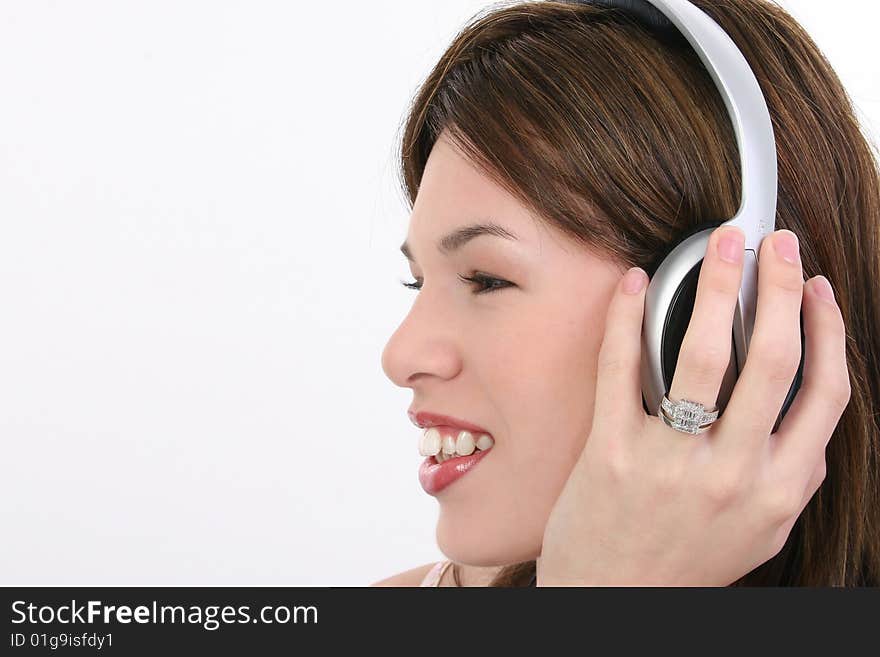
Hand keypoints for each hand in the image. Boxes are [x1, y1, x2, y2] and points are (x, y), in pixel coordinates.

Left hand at [537, 227, 850, 585]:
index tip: (818, 288)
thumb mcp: (759, 530)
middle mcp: (734, 475)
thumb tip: (806, 407)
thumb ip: (788, 473)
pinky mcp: (613, 454)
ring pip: (704, 354)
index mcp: (780, 490)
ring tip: (720, 244)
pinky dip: (627, 318)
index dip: (828, 329)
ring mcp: (672, 463)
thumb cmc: (685, 561)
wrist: (612, 601)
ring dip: (715, 285)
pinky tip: (634, 284)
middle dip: (780, 287)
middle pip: (773, 359)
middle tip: (775, 244)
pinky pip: (622, 368)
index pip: (826, 393)